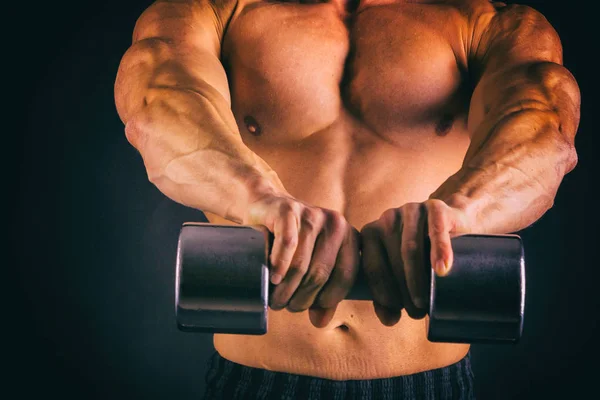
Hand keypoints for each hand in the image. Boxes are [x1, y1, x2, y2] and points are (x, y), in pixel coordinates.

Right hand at [247, 193, 360, 327]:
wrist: (268, 206)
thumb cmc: (294, 242)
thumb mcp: (314, 262)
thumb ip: (322, 289)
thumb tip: (320, 321)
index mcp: (349, 237)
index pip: (345, 276)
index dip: (327, 299)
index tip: (308, 309)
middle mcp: (335, 224)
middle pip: (320, 273)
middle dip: (302, 298)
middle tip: (285, 306)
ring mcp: (312, 214)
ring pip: (302, 263)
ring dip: (286, 288)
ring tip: (275, 300)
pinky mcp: (288, 210)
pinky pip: (287, 243)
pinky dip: (279, 266)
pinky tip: (273, 279)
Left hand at [359, 199, 470, 325]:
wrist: (452, 225)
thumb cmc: (422, 256)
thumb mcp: (402, 272)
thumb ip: (389, 293)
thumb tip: (388, 319)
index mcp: (371, 234)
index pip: (371, 266)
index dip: (381, 291)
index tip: (394, 311)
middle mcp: (386, 219)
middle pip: (392, 259)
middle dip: (402, 290)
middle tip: (415, 312)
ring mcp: (410, 210)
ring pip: (410, 247)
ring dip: (417, 278)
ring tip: (425, 302)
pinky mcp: (435, 206)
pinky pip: (436, 229)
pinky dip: (439, 251)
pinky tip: (442, 270)